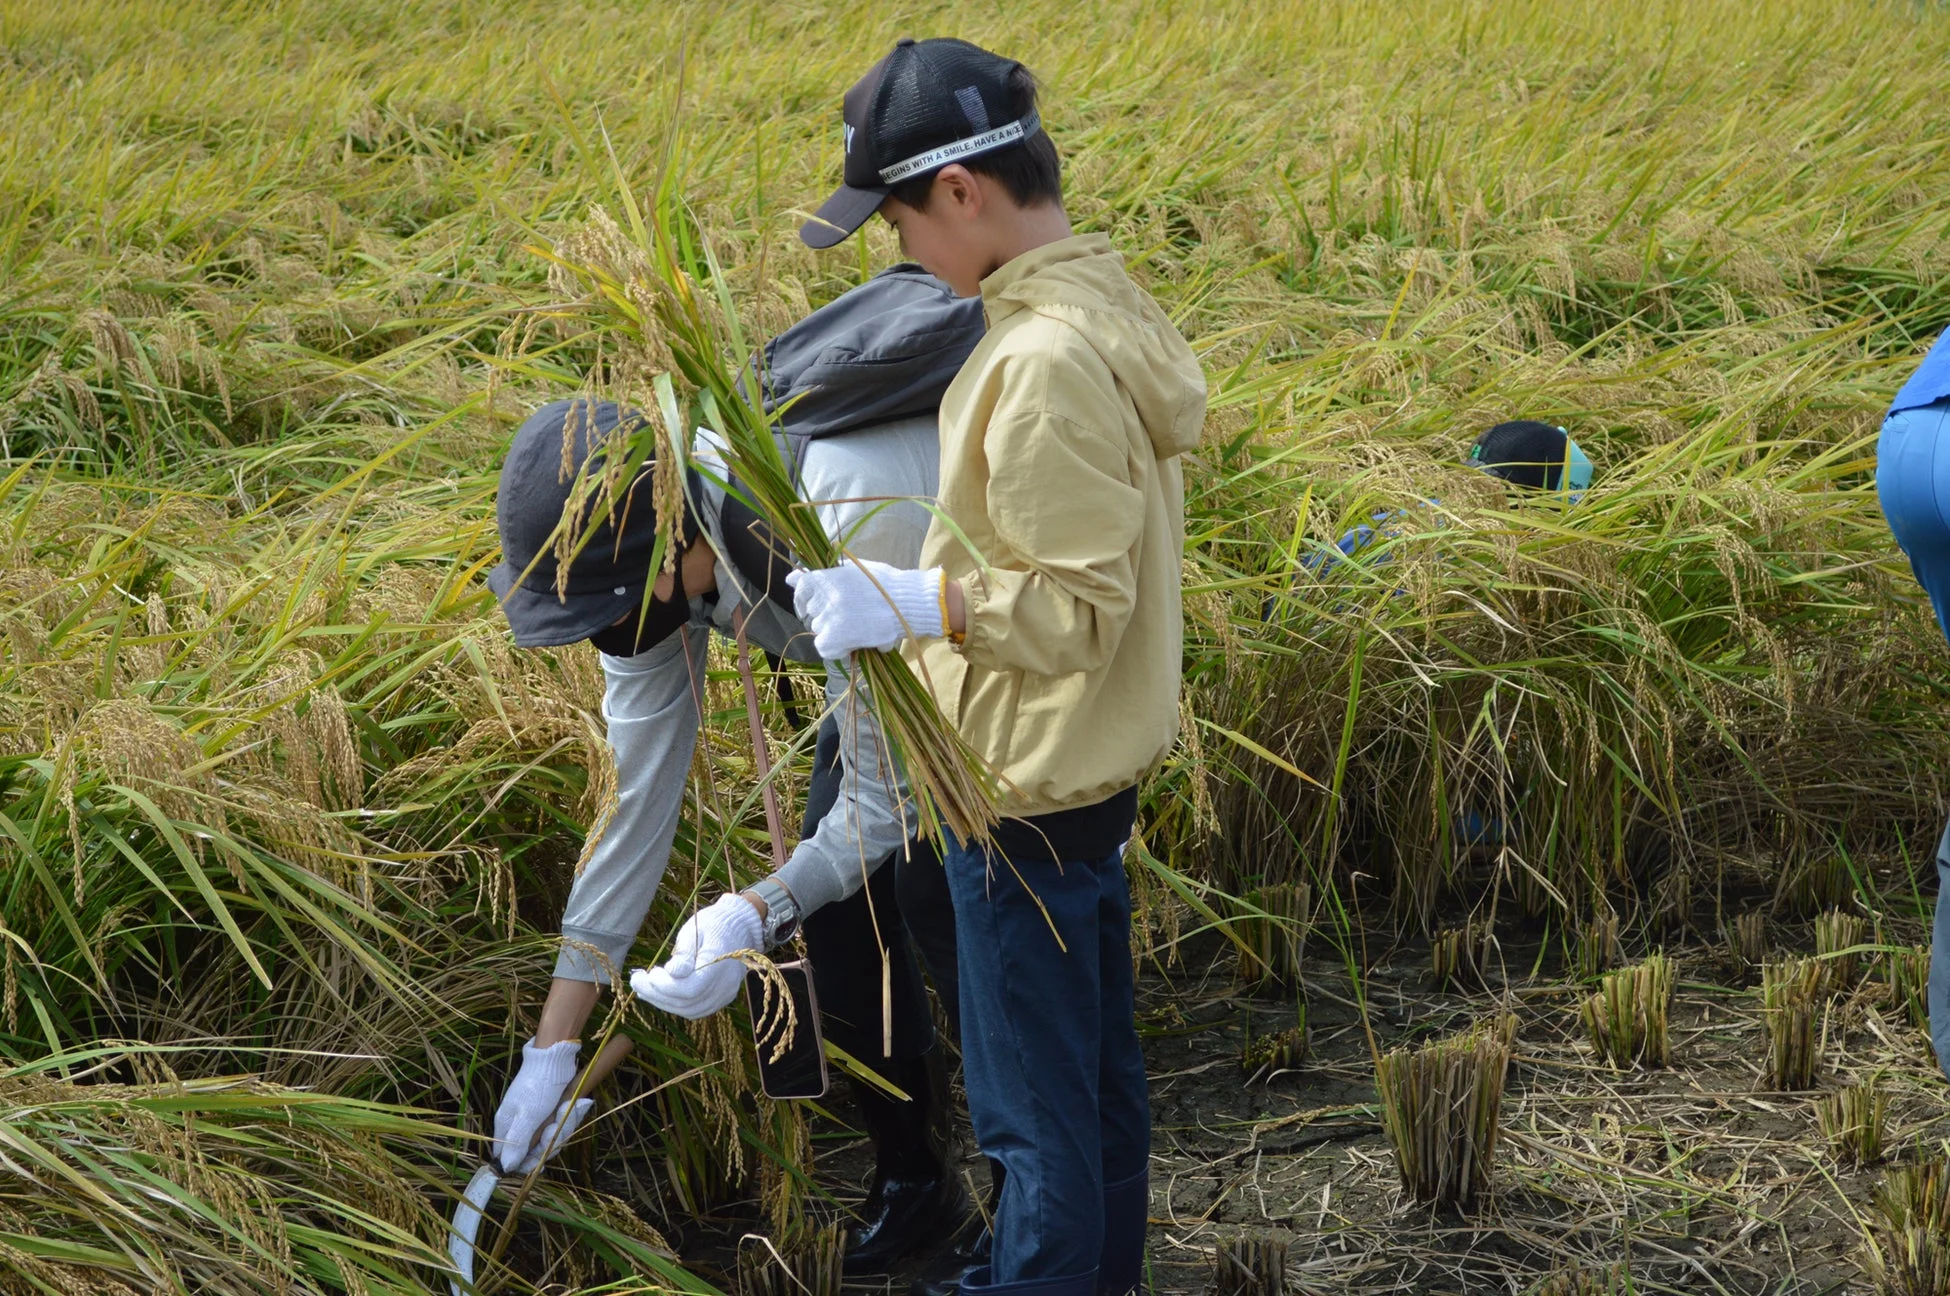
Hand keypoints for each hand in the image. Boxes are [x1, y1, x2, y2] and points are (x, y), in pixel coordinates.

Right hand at [492, 1037, 585, 1173]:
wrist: (557, 1058)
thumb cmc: (538, 1086)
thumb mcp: (527, 1116)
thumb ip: (517, 1142)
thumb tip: (505, 1168)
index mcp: (506, 1126)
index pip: (508, 1158)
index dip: (524, 1163)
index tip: (539, 1162)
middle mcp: (519, 1124)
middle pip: (534, 1151)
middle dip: (550, 1142)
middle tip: (556, 1126)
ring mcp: (537, 1118)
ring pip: (552, 1138)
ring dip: (564, 1126)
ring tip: (568, 1108)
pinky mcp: (552, 1111)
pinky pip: (562, 1125)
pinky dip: (571, 1116)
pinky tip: (578, 1104)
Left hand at [628, 893, 765, 1019]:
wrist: (739, 928)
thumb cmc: (713, 924)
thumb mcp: (695, 930)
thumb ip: (684, 953)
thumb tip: (671, 973)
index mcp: (719, 962)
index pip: (691, 988)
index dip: (666, 986)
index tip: (649, 973)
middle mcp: (725, 984)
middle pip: (687, 1002)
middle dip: (656, 994)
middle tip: (636, 980)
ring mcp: (725, 994)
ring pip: (689, 1010)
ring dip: (662, 1002)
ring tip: (643, 988)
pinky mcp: (721, 999)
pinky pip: (695, 1009)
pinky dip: (674, 1004)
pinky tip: (659, 994)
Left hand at [786, 558, 945, 658]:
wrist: (908, 602)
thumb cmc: (886, 585)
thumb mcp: (854, 569)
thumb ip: (825, 573)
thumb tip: (790, 578)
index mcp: (826, 576)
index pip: (800, 586)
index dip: (804, 597)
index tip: (811, 605)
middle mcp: (823, 595)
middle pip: (812, 611)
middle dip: (825, 615)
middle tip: (849, 617)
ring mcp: (828, 615)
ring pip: (819, 629)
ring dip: (833, 631)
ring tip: (857, 628)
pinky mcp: (835, 635)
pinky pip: (823, 646)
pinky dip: (836, 648)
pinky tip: (852, 643)